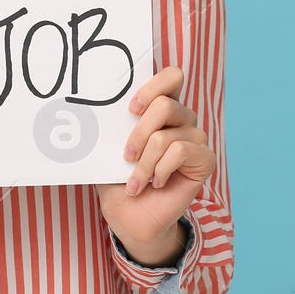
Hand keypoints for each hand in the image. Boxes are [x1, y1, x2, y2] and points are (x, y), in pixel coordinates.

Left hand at [95, 65, 214, 264]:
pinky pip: (180, 152)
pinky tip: (157, 182)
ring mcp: (196, 138)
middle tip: (126, 155)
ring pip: (166, 135)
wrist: (132, 217)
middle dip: (139, 133)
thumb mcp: (108, 149)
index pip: (172, 76)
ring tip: (135, 181)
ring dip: (144, 163)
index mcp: (162, 108)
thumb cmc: (119, 180)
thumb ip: (109, 127)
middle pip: (165, 104)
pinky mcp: (204, 159)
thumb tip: (90, 110)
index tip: (131, 108)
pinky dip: (160, 170)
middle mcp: (183, 118)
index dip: (153, 85)